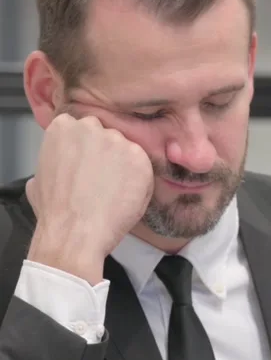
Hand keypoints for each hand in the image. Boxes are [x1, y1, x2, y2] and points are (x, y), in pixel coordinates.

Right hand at [27, 115, 153, 283]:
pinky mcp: (138, 156)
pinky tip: (124, 197)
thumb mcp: (38, 179)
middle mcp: (90, 126)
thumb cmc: (55, 211)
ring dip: (123, 167)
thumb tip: (57, 166)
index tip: (87, 165)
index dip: (86, 150)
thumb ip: (52, 162)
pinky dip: (138, 182)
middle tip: (101, 180)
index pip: (81, 128)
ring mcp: (116, 140)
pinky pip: (142, 166)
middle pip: (105, 135)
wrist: (75, 232)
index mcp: (63, 127)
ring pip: (125, 150)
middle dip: (105, 154)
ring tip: (113, 193)